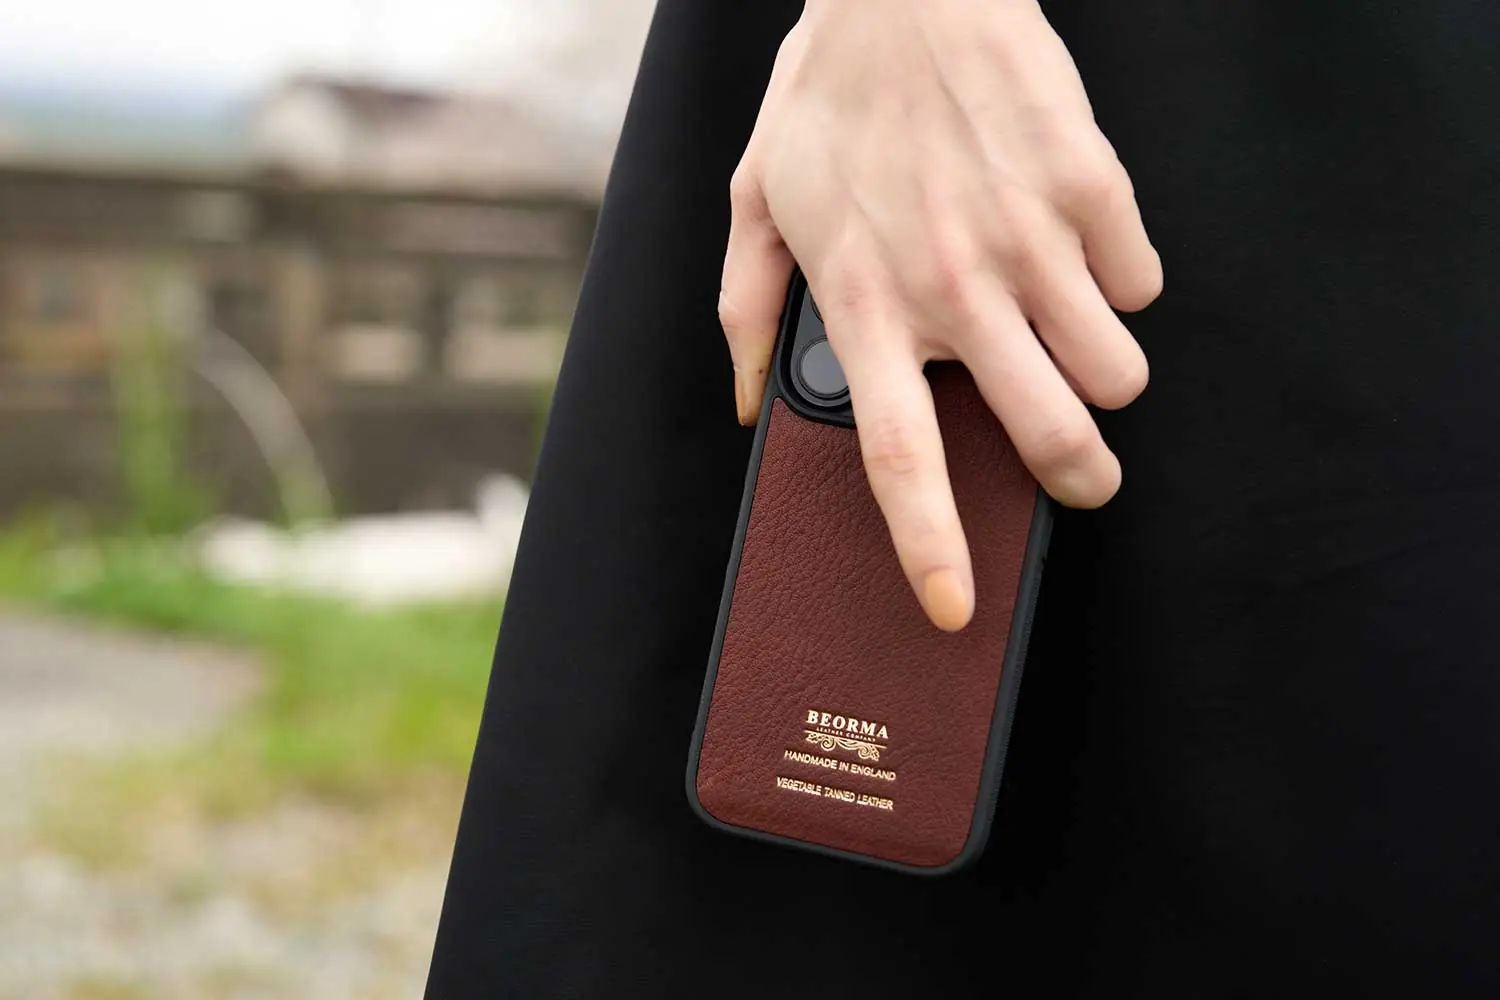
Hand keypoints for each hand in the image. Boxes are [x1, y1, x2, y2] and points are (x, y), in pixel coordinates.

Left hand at [719, 0, 1161, 631]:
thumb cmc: (829, 96)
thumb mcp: (757, 201)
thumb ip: (747, 313)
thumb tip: (749, 410)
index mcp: (863, 302)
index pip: (899, 455)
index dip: (931, 546)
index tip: (954, 607)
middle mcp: (952, 287)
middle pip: (1049, 435)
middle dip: (1082, 479)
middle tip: (1084, 477)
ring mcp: (1030, 240)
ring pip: (1116, 372)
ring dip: (1105, 377)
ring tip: (1074, 342)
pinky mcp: (1092, 190)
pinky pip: (1141, 285)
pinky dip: (1122, 285)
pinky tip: (1082, 251)